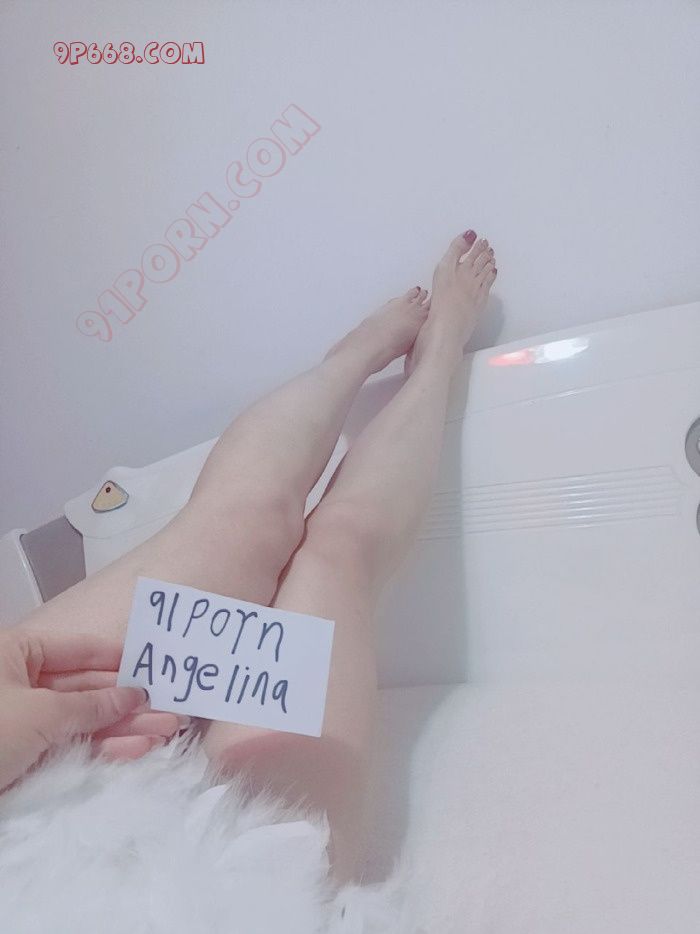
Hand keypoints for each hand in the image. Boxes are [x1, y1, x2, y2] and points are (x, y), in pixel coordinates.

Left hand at [0, 627, 166, 791]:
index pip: (77, 648)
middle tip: (172, 707)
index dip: (117, 657)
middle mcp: (20, 682)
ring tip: (167, 730)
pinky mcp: (24, 756)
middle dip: (128, 699)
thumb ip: (92, 704)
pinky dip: (103, 747)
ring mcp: (23, 721)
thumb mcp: (42, 712)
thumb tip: (135, 694)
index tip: (155, 664)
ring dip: (125, 726)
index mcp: (16, 653)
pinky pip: (71, 744)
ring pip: (82, 719)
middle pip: (84, 686)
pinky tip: (137, 748)